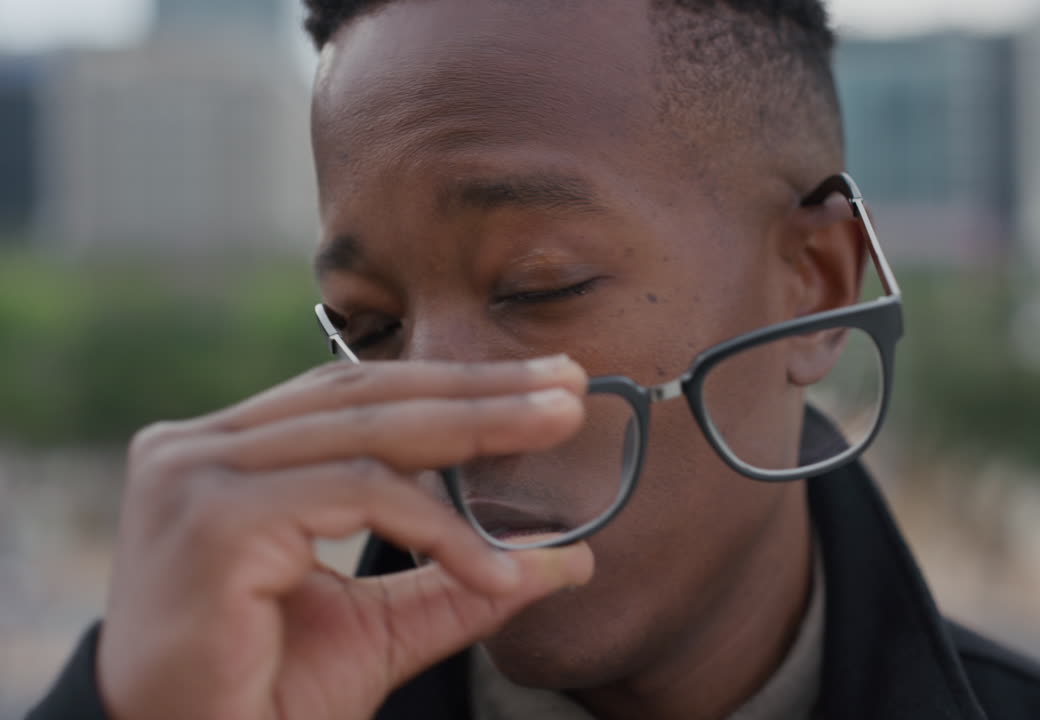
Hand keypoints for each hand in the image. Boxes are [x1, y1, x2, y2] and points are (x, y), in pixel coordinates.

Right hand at [97, 356, 593, 719]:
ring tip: (558, 425)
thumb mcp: (384, 628)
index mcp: (226, 456)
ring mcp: (193, 476)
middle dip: (480, 389)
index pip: (355, 398)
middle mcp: (196, 450)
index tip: (543, 383)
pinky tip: (494, 567)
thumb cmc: (267, 700)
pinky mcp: (212, 517)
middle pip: (366, 396)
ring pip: (367, 431)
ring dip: (476, 426)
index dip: (453, 385)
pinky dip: (436, 524)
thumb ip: (461, 582)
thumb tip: (569, 558)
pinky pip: (356, 493)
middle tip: (570, 382)